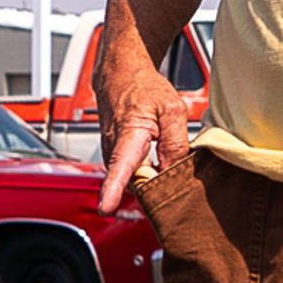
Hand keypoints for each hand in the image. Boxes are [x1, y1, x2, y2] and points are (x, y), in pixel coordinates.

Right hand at [96, 66, 196, 212]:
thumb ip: (176, 141)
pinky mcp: (115, 158)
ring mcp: (112, 155)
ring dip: (154, 175)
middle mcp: (113, 149)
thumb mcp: (171, 108)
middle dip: (156, 185)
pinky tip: (159, 157)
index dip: (114, 189)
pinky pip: (134, 173)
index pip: (119, 166)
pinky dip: (149, 170)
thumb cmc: (142, 87)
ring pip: (136, 179)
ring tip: (165, 151)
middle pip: (136, 182)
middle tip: (175, 166)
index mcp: (128, 134)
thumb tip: (174, 171)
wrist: (119, 75)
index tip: (107, 207)